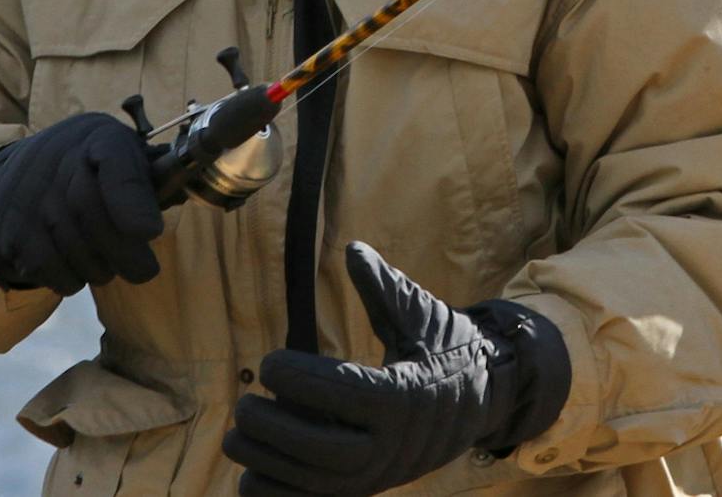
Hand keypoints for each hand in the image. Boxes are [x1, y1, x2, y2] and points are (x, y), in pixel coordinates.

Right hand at [0, 111, 163, 294]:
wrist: (18, 173)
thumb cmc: (90, 166)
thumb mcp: (123, 155)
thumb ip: (150, 176)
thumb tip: (179, 196)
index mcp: (99, 138)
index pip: (115, 160)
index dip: (131, 200)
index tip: (150, 232)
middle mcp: (60, 162)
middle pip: (94, 215)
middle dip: (126, 253)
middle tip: (144, 270)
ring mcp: (30, 198)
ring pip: (74, 248)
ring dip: (101, 268)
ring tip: (109, 262)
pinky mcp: (12, 231)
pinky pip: (50, 268)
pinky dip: (72, 278)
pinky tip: (79, 266)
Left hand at [223, 242, 564, 496]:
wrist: (482, 396)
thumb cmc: (446, 348)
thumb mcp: (421, 315)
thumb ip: (384, 287)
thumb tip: (353, 248)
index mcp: (406, 396)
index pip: (342, 392)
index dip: (298, 379)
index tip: (269, 362)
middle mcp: (394, 444)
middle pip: (323, 449)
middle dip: (275, 428)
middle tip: (247, 402)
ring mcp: (381, 473)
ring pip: (316, 483)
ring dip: (268, 463)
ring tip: (238, 436)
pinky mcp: (369, 489)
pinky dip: (281, 495)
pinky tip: (250, 475)